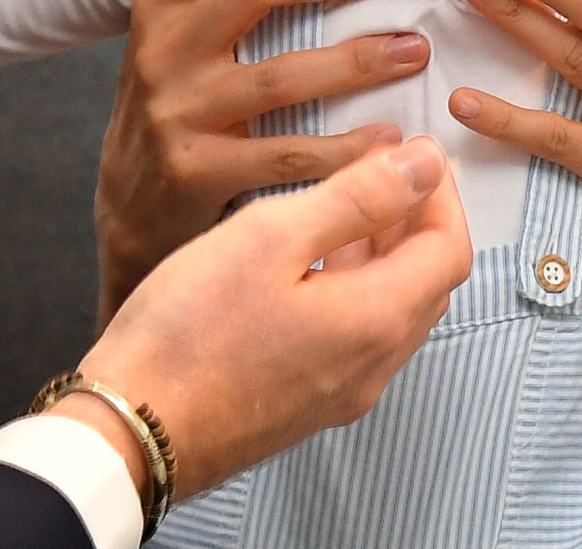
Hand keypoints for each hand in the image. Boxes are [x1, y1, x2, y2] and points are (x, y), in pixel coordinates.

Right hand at [72, 137, 471, 496]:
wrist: (131, 429)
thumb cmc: (189, 330)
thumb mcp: (272, 237)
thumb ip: (357, 197)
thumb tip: (425, 164)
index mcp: (376, 321)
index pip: (450, 248)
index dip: (441, 193)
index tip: (413, 151)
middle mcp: (373, 367)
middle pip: (428, 283)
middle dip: (418, 220)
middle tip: (383, 169)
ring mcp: (341, 393)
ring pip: (392, 311)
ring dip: (385, 254)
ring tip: (346, 204)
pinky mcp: (306, 405)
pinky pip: (357, 338)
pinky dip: (354, 288)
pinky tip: (308, 262)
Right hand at [95, 0, 428, 318]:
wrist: (129, 211)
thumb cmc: (179, 109)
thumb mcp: (181, 41)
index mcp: (161, 4)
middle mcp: (163, 49)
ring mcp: (178, 112)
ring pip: (280, 74)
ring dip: (359, 61)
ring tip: (415, 51)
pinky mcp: (198, 171)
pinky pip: (287, 153)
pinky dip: (346, 148)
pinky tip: (389, 138)